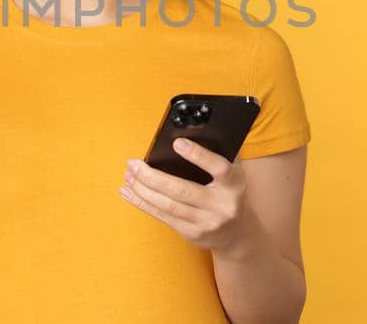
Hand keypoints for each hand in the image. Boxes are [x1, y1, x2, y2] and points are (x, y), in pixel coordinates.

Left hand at [119, 138, 257, 251]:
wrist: (237, 233)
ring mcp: (206, 222)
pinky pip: (163, 216)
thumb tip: (188, 132)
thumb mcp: (232, 173)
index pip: (219, 168)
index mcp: (234, 185)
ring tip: (129, 176)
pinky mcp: (192, 234)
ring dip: (143, 190)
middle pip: (182, 190)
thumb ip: (218, 154)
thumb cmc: (228, 192)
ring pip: (168, 205)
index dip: (198, 155)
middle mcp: (222, 206)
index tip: (177, 143)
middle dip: (153, 177)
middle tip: (134, 163)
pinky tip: (129, 192)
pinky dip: (142, 203)